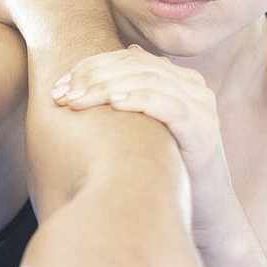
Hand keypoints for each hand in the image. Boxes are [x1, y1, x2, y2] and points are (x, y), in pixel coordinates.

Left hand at [51, 45, 245, 249]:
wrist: (206, 208)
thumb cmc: (168, 167)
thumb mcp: (146, 128)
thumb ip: (131, 99)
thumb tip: (108, 69)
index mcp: (178, 80)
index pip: (130, 58)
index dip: (92, 66)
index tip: (60, 84)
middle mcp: (193, 87)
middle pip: (137, 66)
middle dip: (94, 77)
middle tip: (63, 94)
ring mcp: (201, 107)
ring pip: (150, 81)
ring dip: (107, 88)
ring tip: (78, 100)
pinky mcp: (203, 130)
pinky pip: (171, 106)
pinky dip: (140, 100)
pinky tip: (115, 104)